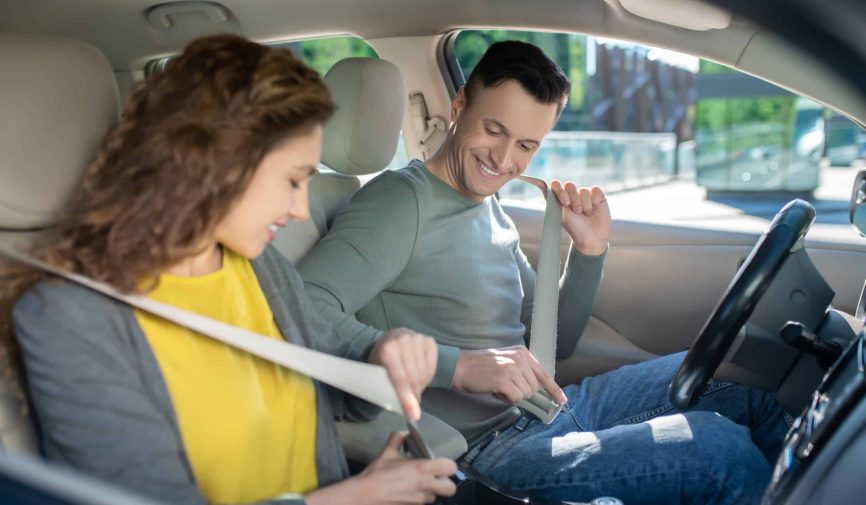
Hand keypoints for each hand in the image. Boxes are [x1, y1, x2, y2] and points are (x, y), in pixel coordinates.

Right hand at [306, 432, 456, 504]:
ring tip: (418, 485)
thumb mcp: (387, 453)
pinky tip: (408, 492)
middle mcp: (425, 486)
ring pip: (435, 497)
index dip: (448, 465)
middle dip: (446, 483)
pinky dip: (419, 498)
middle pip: (451, 488)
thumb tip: (404, 432)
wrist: (365, 495)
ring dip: (431, 491)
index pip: (451, 468)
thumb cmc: (377, 473)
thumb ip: (398, 439)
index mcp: (422, 469)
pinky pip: (422, 503)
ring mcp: (420, 500)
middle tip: (436, 477)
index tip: (440, 463)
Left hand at [368, 328, 436, 420]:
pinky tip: (420, 378)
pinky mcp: (430, 341)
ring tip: (413, 389)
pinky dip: (427, 378)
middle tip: (412, 406)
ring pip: (424, 374)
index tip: (413, 415)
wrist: (392, 338)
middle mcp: (404, 341)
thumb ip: (386, 386)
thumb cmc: (382, 358)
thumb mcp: (377, 371)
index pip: (399, 378)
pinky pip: (432, 368)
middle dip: (414, 395)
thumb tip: (403, 410)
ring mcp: (419, 339)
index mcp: (388, 349)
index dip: (406, 398)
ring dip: (420, 387)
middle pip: (414, 378)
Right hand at [452, 345, 566, 403]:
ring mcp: (512, 369)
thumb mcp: (505, 360)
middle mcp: (520, 358)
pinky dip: (506, 399)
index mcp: (522, 353)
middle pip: (534, 388)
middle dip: (521, 392)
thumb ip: (521, 369)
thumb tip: (535, 388)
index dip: (554, 389)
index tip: (562, 400)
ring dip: (512, 396)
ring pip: (525, 394)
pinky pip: (516, 399)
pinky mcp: (504, 380)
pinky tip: (496, 391)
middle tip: (504, 386)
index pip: (543, 373)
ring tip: (498, 386)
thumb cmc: (480, 366)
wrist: (460, 366)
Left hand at [550, 181, 609, 255]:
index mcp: (560, 197)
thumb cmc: (575, 228)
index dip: (560, 191)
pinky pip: (595, 190)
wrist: (591, 237)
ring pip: (583, 190)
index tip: (565, 203)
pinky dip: (595, 200)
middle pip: (570, 185)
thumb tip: (537, 182)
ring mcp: (585, 194)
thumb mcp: (560, 213)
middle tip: (577, 212)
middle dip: (573, 200)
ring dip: (585, 204)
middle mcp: (572, 194)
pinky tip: (595, 207)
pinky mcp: (598, 195)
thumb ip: (551, 198)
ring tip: (586, 214)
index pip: (556, 185)